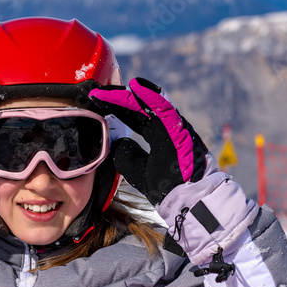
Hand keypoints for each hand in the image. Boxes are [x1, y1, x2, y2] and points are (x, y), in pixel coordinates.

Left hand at [88, 78, 208, 205]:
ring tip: (108, 88)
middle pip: (140, 108)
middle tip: (98, 92)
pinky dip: (150, 96)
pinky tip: (135, 87)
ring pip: (150, 104)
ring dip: (128, 95)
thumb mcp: (138, 170)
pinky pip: (164, 109)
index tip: (99, 102)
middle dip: (118, 99)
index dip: (118, 109)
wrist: (189, 200)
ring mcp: (175, 128)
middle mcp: (168, 129)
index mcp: (160, 138)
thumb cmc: (168, 188)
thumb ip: (127, 156)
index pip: (136, 118)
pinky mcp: (180, 130)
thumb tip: (116, 141)